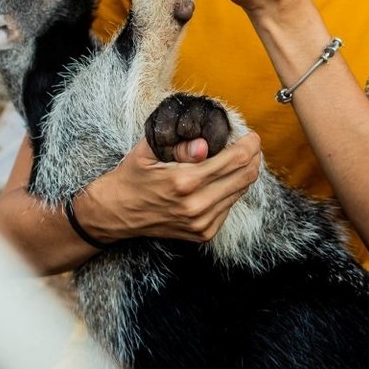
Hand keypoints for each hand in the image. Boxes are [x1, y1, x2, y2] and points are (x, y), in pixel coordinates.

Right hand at [78, 133, 262, 243]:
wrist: (116, 212)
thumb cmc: (131, 176)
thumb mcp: (147, 151)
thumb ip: (178, 145)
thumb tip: (205, 143)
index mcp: (184, 181)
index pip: (235, 160)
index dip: (249, 144)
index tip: (251, 135)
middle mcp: (197, 205)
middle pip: (245, 177)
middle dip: (252, 157)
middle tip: (248, 145)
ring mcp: (202, 222)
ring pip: (240, 192)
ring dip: (243, 173)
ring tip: (234, 160)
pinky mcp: (203, 233)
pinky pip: (229, 207)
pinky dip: (229, 191)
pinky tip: (218, 181)